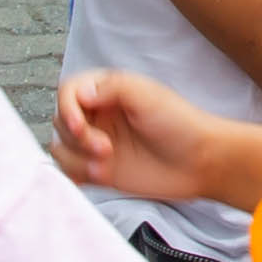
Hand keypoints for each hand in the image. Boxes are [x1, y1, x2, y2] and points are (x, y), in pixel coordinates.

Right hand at [52, 68, 225, 202]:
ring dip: (77, 158)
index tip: (79, 124)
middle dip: (78, 137)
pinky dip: (77, 174)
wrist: (201, 162)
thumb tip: (81, 94)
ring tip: (106, 164)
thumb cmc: (180, 124)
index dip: (67, 108)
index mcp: (108, 91)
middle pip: (60, 121)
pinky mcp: (99, 170)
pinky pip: (69, 171)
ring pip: (61, 148)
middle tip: (106, 148)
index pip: (68, 91)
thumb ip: (112, 87)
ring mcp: (97, 143)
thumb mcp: (148, 95)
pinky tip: (99, 174)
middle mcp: (99, 116)